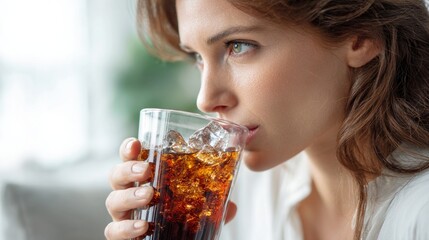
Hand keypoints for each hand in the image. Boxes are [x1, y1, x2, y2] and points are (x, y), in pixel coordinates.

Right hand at [104, 138, 237, 239]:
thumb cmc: (181, 225)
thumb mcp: (200, 210)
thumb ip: (214, 204)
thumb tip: (232, 207)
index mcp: (147, 181)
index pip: (132, 159)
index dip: (130, 149)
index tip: (137, 141)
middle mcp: (131, 196)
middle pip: (116, 176)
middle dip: (128, 169)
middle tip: (146, 170)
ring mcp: (124, 216)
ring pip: (112, 201)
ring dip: (129, 196)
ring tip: (148, 195)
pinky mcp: (122, 235)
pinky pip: (114, 231)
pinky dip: (126, 227)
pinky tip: (142, 225)